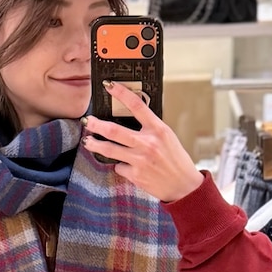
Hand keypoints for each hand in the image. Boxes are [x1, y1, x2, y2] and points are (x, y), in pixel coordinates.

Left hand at [84, 82, 203, 203]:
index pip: (137, 105)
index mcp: (158, 129)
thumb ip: (150, 128)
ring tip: (88, 141)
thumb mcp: (167, 137)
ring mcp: (140, 160)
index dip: (121, 93)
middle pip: (114, 131)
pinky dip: (120, 165)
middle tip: (87, 121)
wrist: (183, 186)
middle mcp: (148, 144)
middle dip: (96, 125)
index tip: (109, 86)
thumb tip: (130, 118)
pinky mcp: (136, 175)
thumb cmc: (175, 160)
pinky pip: (119, 166)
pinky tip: (127, 166)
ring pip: (110, 150)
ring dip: (95, 145)